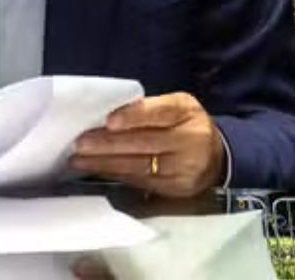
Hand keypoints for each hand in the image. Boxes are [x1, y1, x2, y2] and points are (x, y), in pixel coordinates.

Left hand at [70, 92, 224, 197]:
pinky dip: (116, 176)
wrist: (216, 157)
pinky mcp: (176, 189)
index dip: (133, 117)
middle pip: (145, 143)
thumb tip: (106, 117)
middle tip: (80, 144)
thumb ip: (148, 108)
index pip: (159, 113)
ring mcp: (184, 168)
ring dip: (105, 164)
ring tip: (79, 160)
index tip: (108, 121)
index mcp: (186, 111)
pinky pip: (141, 182)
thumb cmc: (185, 124)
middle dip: (108, 144)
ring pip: (139, 166)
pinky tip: (97, 171)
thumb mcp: (176, 106)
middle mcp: (190, 139)